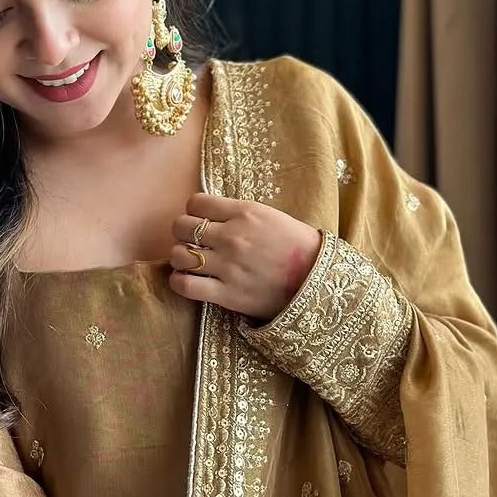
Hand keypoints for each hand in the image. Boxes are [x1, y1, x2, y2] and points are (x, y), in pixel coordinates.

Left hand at [169, 193, 322, 321]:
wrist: (318, 281)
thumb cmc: (298, 247)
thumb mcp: (271, 216)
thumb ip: (239, 214)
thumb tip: (211, 214)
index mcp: (245, 212)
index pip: (196, 202)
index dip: (194, 212)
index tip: (201, 221)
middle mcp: (232, 237)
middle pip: (181, 227)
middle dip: (183, 234)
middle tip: (193, 243)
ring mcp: (228, 266)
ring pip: (178, 255)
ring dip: (180, 258)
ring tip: (191, 263)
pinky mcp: (227, 294)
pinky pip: (185, 285)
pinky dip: (179, 282)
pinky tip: (188, 280)